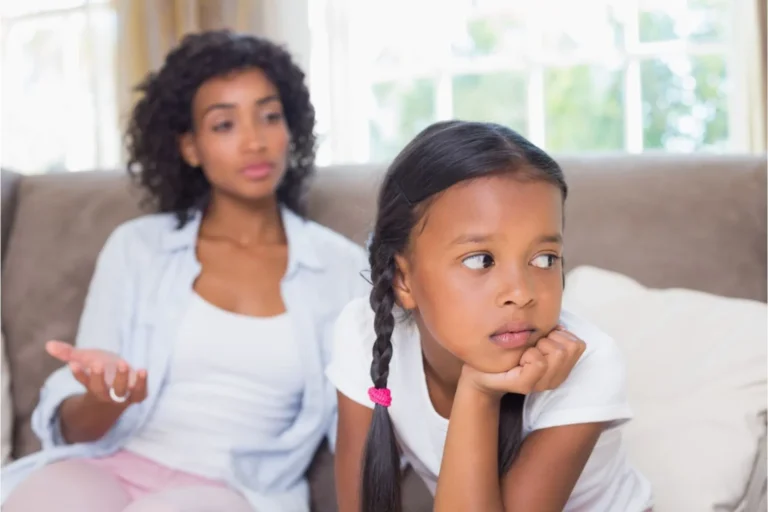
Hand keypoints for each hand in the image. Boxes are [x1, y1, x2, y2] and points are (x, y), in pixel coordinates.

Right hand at [46, 341, 147, 406]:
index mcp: (91, 384)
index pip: (82, 381)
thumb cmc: (102, 368)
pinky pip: (140, 394)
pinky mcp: (137, 394)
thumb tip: (48, 344)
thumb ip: (68, 353)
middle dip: (98, 379)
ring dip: (121, 379)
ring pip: (120, 392)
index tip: (72, 364)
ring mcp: (121, 395)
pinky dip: (142, 384)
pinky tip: (143, 370)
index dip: (78, 373)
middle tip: (97, 364)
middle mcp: (105, 392)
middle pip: (100, 390)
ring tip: (123, 363)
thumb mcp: (86, 359)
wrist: (122, 386)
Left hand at [461, 326, 585, 396]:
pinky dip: (529, 354)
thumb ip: (550, 331)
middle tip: (530, 346)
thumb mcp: (533, 337)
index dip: (558, 335)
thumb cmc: (508, 350)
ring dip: (538, 344)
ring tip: (524, 352)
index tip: (540, 339)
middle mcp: (555, 379)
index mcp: (560, 368)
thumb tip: (559, 322)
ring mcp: (542, 384)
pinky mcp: (525, 385)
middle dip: (548, 338)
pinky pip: (539, 361)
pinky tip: (519, 359)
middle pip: (569, 347)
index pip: (578, 344)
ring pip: (557, 352)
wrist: (480, 372)